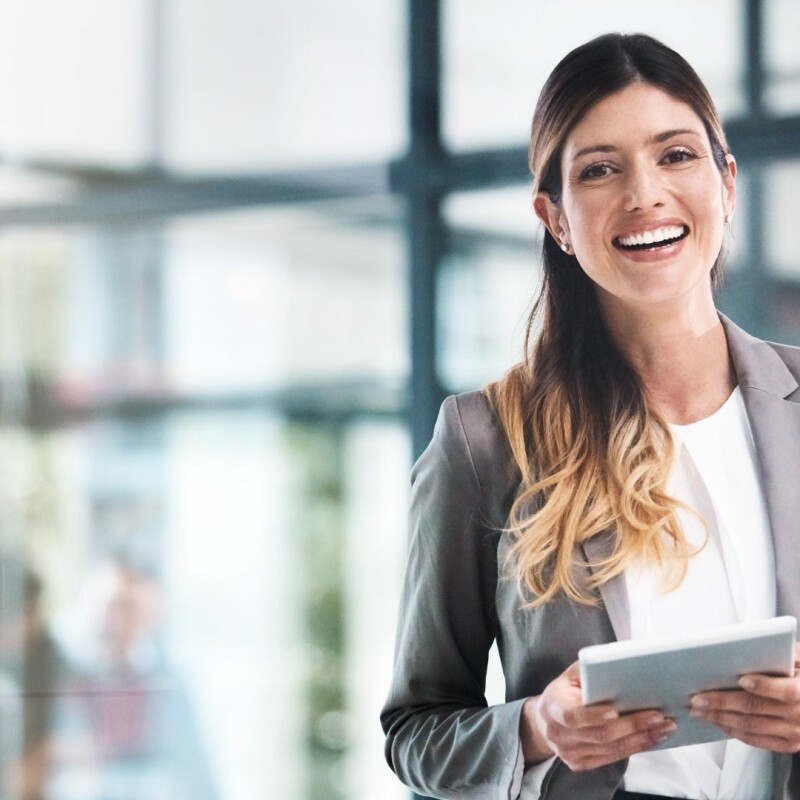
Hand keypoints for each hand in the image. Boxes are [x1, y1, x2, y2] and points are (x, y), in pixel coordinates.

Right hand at [520, 660, 675, 771]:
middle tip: (658, 717)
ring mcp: (569, 753)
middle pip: (599, 735)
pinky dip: (633, 749)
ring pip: (609, 750)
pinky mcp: (579, 764)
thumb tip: (616, 661)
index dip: (594, 716)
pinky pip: (610, 759)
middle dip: (632, 726)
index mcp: (553, 707)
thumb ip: (588, 671)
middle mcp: (558, 734)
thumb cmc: (563, 691)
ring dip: (640, 740)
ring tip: (663, 729)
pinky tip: (650, 739)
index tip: (616, 711)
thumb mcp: (569, 675)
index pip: (572, 716)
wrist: (545, 720)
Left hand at [690, 643, 799, 751]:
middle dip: (722, 704)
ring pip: (752, 727)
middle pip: (757, 709)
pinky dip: (735, 732)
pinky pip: (758, 741)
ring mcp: (795, 733)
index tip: (742, 679)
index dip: (764, 686)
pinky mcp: (789, 745)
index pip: (786, 691)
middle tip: (697, 699)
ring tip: (698, 711)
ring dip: (721, 719)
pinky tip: (718, 723)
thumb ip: (787, 653)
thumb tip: (759, 643)